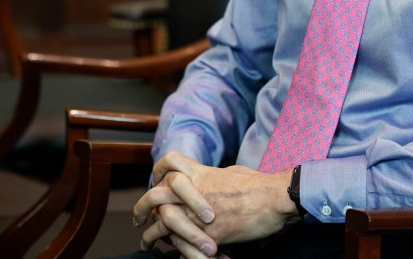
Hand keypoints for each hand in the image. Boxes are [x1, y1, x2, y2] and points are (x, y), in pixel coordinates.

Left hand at [134, 151, 296, 256]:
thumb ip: (217, 176)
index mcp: (202, 172)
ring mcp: (197, 211)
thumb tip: (214, 179)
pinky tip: (168, 251)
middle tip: (138, 218)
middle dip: (141, 206)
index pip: (169, 163)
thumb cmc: (260, 185)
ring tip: (146, 241)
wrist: (274, 197)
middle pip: (155, 194)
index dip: (158, 172)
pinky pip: (178, 241)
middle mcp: (194, 190)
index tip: (155, 184)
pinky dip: (170, 247)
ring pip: (160, 220)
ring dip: (149, 233)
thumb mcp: (234, 172)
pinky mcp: (206, 232)